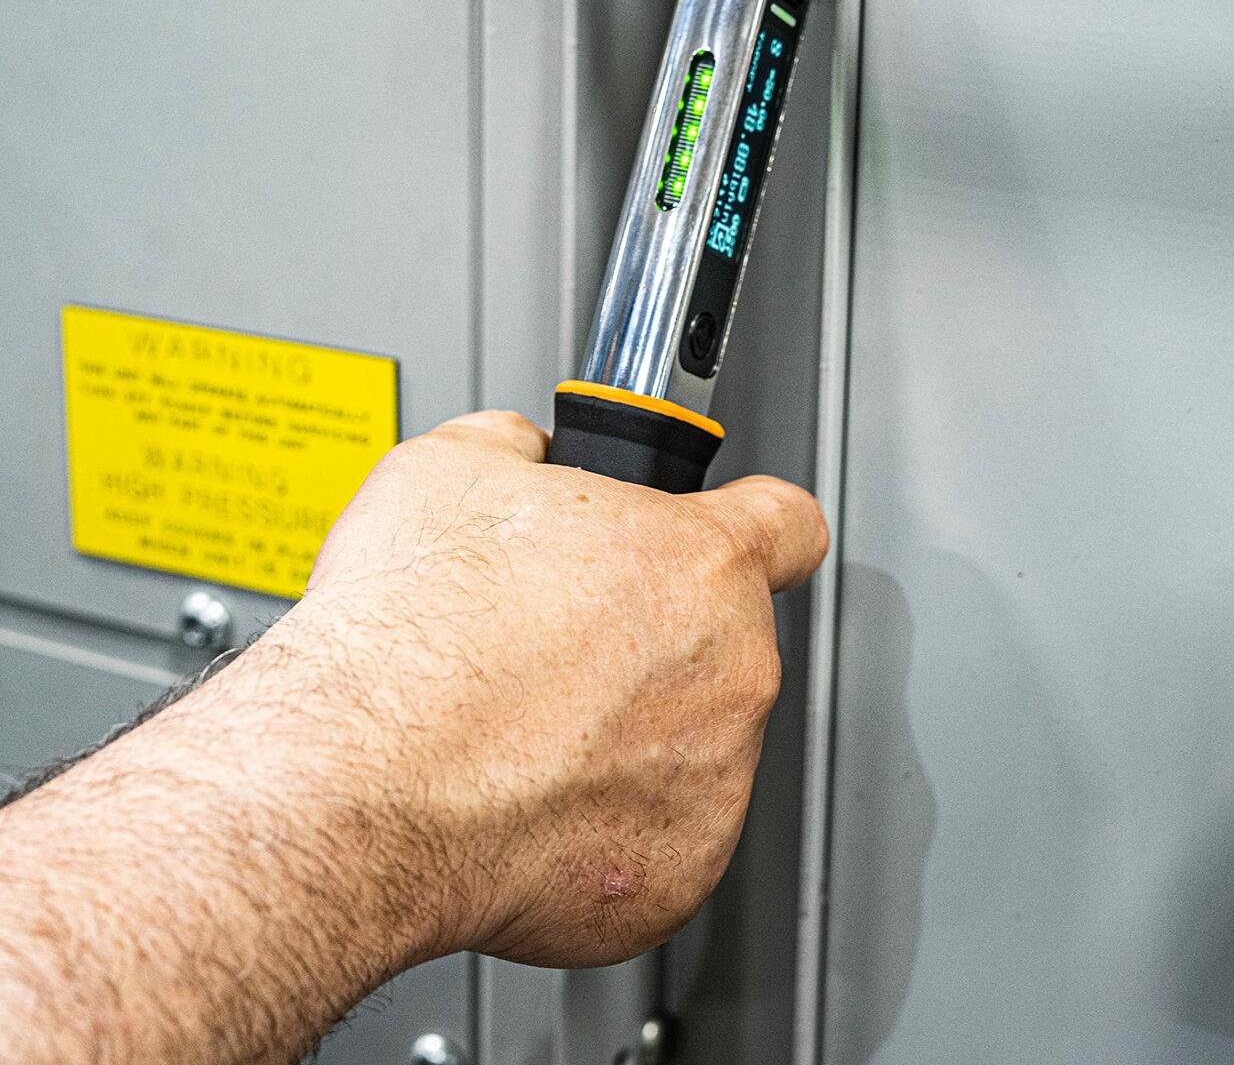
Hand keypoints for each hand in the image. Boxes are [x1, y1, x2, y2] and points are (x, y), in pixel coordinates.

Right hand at [297, 409, 827, 968]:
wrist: (358, 779)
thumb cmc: (408, 636)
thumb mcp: (448, 468)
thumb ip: (520, 448)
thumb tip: (523, 455)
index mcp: (699, 562)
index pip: (788, 522)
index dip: (747, 521)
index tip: (724, 537)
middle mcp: (731, 672)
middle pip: (723, 642)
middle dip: (651, 642)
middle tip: (557, 646)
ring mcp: (711, 784)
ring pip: (691, 746)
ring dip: (628, 738)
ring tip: (524, 729)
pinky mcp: (673, 880)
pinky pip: (655, 843)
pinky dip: (600, 831)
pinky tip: (521, 801)